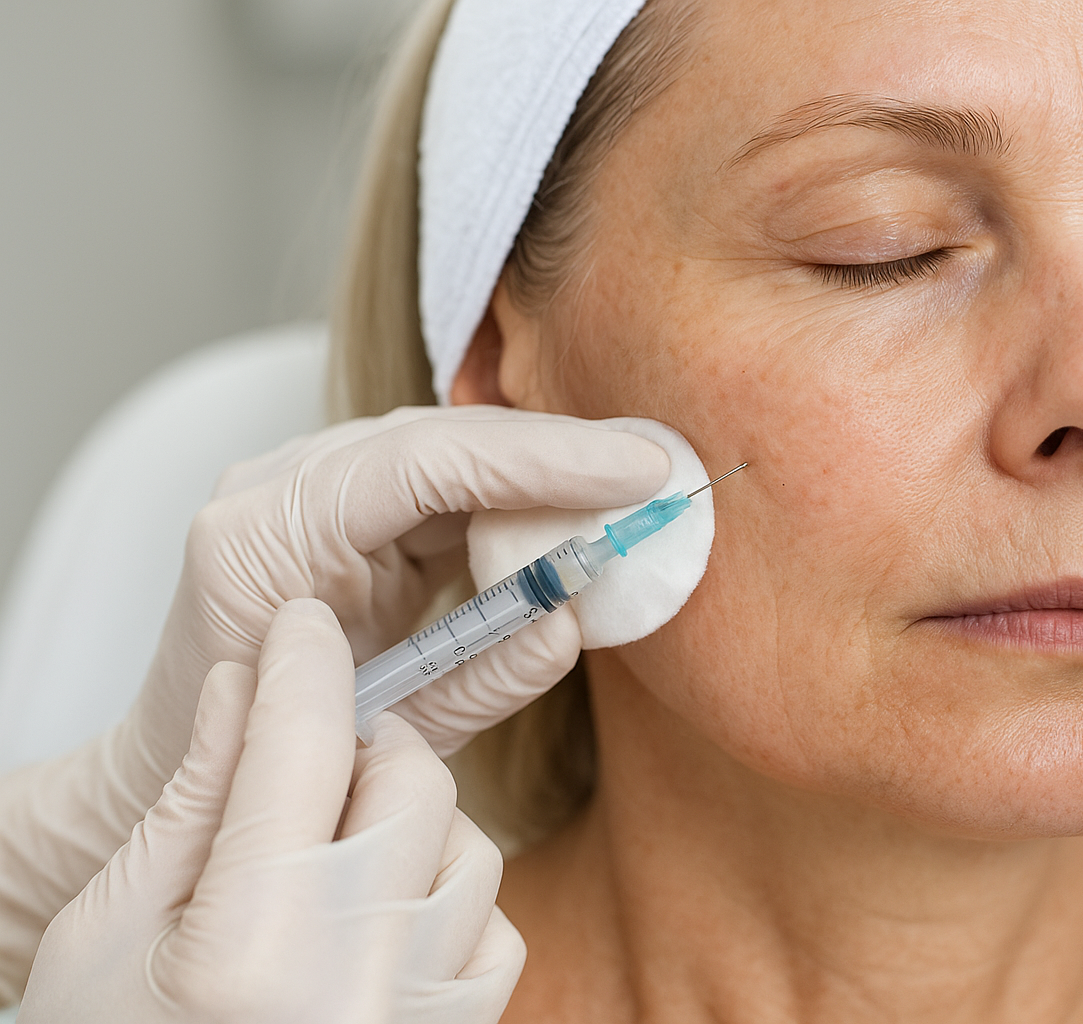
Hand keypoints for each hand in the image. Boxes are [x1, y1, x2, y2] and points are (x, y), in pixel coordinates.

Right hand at [21, 600, 522, 1023]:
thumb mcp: (109, 931)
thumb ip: (194, 801)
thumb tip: (246, 687)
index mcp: (252, 943)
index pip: (304, 745)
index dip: (303, 664)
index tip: (301, 629)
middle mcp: (361, 977)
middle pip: (412, 780)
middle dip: (355, 752)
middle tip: (298, 769)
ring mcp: (423, 1014)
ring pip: (468, 844)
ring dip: (405, 829)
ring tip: (324, 868)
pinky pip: (493, 925)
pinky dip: (446, 903)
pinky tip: (376, 925)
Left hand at [144, 405, 669, 765]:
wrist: (190, 770)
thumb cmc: (276, 768)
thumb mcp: (392, 738)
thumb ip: (483, 677)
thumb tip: (578, 615)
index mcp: (267, 540)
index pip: (422, 464)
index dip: (541, 460)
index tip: (636, 473)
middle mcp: (276, 489)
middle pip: (439, 438)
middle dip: (558, 453)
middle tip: (656, 473)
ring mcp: (301, 486)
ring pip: (445, 447)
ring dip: (541, 466)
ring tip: (630, 488)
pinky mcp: (337, 501)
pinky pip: (438, 476)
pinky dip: (511, 490)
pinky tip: (574, 504)